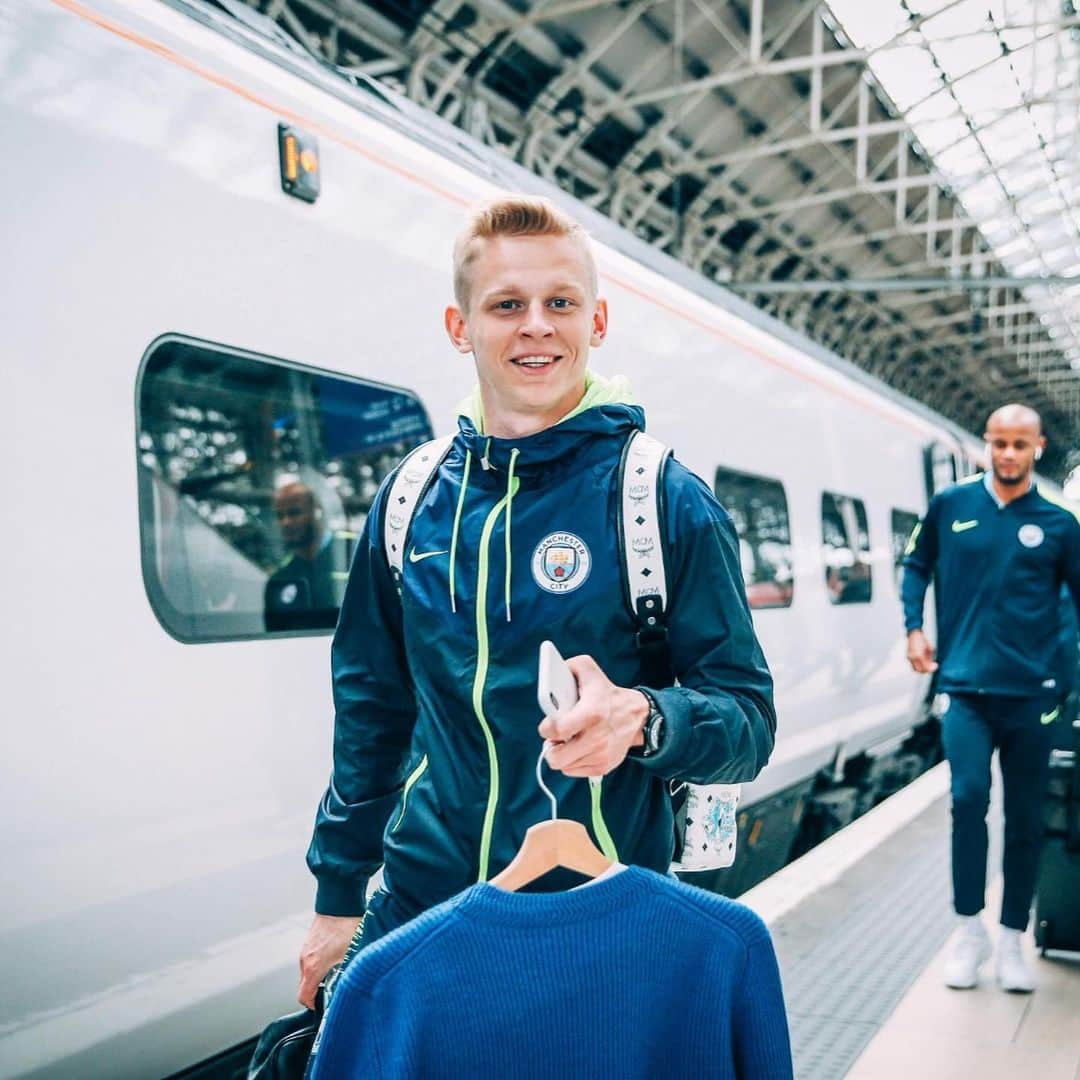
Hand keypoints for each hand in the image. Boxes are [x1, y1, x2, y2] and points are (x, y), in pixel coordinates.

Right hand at [297, 913, 361, 1007]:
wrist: (340, 899)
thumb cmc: (347, 923)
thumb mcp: (353, 954)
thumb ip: (350, 973)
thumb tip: (357, 985)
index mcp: (313, 966)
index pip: (303, 997)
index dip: (313, 1005)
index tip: (323, 1005)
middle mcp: (305, 958)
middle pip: (305, 985)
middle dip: (318, 991)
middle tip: (334, 990)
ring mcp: (306, 947)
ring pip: (308, 971)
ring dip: (320, 975)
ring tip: (338, 972)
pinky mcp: (311, 939)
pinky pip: (311, 958)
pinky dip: (320, 963)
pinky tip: (336, 956)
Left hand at [538, 654, 649, 776]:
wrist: (636, 715)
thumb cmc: (605, 692)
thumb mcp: (588, 670)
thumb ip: (565, 668)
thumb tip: (549, 674)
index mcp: (592, 713)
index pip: (556, 730)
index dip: (546, 728)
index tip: (549, 724)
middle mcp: (597, 738)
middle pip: (555, 757)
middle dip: (551, 746)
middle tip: (557, 736)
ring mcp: (601, 755)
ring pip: (562, 765)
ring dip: (562, 753)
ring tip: (570, 739)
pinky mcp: (603, 767)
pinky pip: (573, 771)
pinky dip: (572, 761)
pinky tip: (579, 747)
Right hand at [906, 630, 938, 673]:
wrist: (913, 634)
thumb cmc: (922, 640)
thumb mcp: (930, 649)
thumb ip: (930, 658)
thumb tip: (932, 665)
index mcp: (919, 655)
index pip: (925, 667)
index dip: (931, 668)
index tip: (936, 665)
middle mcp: (913, 657)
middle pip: (920, 670)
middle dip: (927, 670)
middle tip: (932, 667)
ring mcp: (909, 657)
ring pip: (916, 668)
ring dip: (922, 668)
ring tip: (928, 663)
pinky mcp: (908, 656)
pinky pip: (913, 665)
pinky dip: (918, 665)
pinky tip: (923, 661)